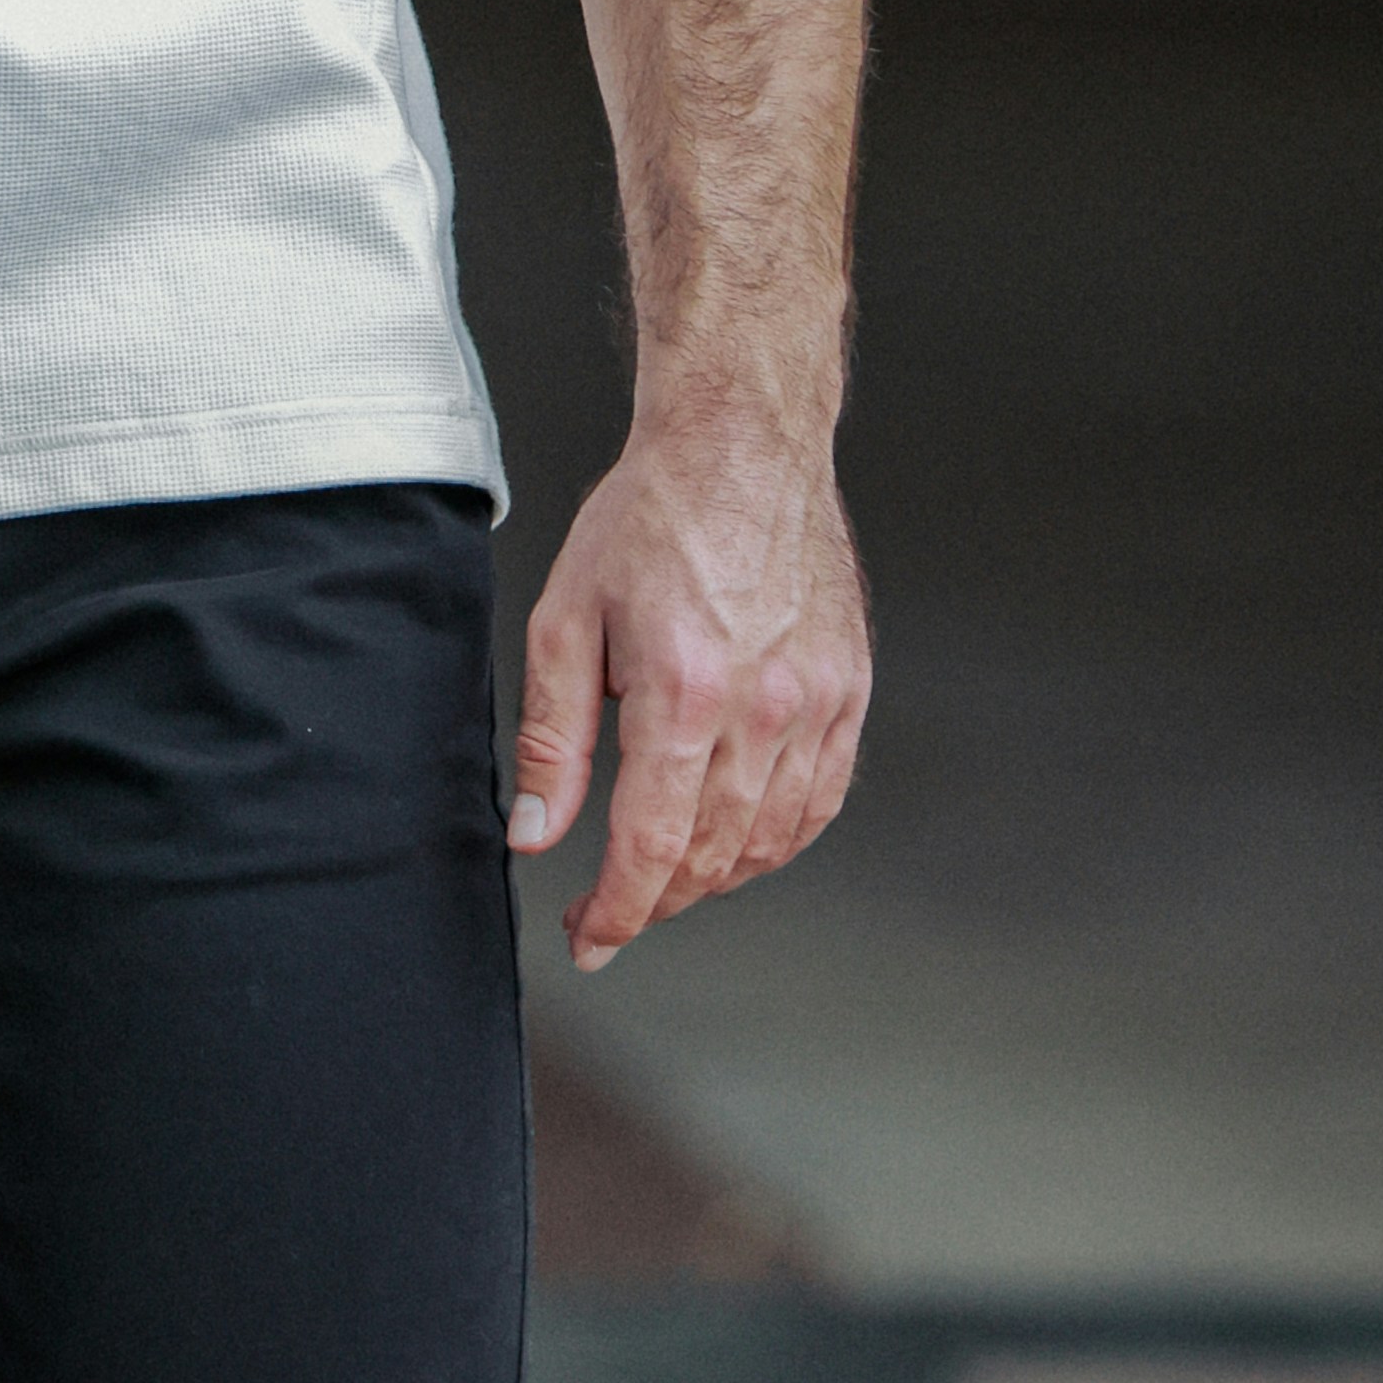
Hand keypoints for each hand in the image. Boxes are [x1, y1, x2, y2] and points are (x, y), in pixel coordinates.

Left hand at [507, 414, 866, 970]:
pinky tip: (741, 841)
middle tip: (611, 911)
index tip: (590, 938)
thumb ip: (549, 741)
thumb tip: (534, 833)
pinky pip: (821, 800)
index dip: (618, 912)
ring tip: (666, 878)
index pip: (654, 847)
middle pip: (713, 857)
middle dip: (655, 903)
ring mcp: (817, 701)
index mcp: (684, 692)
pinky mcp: (848, 689)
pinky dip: (779, 840)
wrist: (741, 444)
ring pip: (770, 840)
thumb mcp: (565, 619)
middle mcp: (763, 707)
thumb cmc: (652, 516)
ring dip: (715, 879)